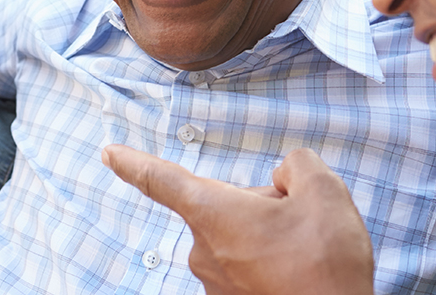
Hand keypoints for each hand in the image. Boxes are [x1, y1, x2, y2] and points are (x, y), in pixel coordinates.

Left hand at [102, 146, 375, 294]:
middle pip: (227, 205)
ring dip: (269, 236)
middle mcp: (203, 251)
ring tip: (304, 255)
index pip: (161, 179)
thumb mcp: (323, 191)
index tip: (109, 154)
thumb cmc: (326, 265)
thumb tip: (286, 175)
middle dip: (262, 205)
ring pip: (240, 237)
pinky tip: (298, 272)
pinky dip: (272, 263)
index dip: (133, 162)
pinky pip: (248, 267)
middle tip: (300, 224)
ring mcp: (216, 283)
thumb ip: (297, 165)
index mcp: (213, 214)